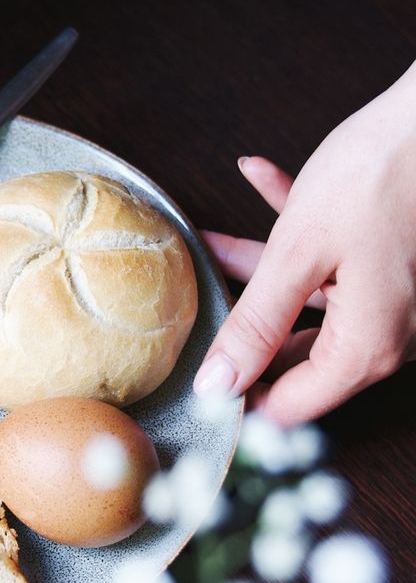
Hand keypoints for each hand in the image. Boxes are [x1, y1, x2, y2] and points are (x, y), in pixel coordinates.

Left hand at [194, 63, 415, 423]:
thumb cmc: (378, 175)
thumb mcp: (298, 253)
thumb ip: (255, 324)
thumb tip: (218, 385)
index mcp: (365, 347)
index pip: (291, 407)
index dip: (239, 399)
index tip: (195, 381)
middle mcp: (384, 335)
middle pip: (295, 356)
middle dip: (243, 326)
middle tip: (197, 311)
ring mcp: (387, 300)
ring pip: (305, 303)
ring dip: (261, 269)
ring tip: (214, 242)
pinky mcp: (386, 266)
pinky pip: (330, 265)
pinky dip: (296, 233)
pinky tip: (258, 177)